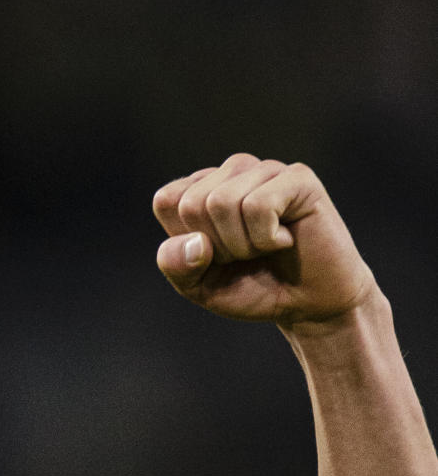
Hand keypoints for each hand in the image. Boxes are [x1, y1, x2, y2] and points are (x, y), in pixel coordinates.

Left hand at [153, 154, 376, 326]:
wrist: (309, 304)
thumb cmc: (253, 288)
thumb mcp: (199, 286)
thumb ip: (177, 266)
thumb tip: (195, 242)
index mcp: (202, 188)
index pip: (166, 201)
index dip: (187, 243)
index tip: (216, 255)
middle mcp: (232, 172)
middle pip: (192, 203)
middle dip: (217, 246)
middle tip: (247, 254)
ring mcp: (265, 170)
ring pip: (221, 202)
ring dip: (242, 244)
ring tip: (266, 247)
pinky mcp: (298, 178)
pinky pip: (257, 205)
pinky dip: (266, 238)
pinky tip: (285, 240)